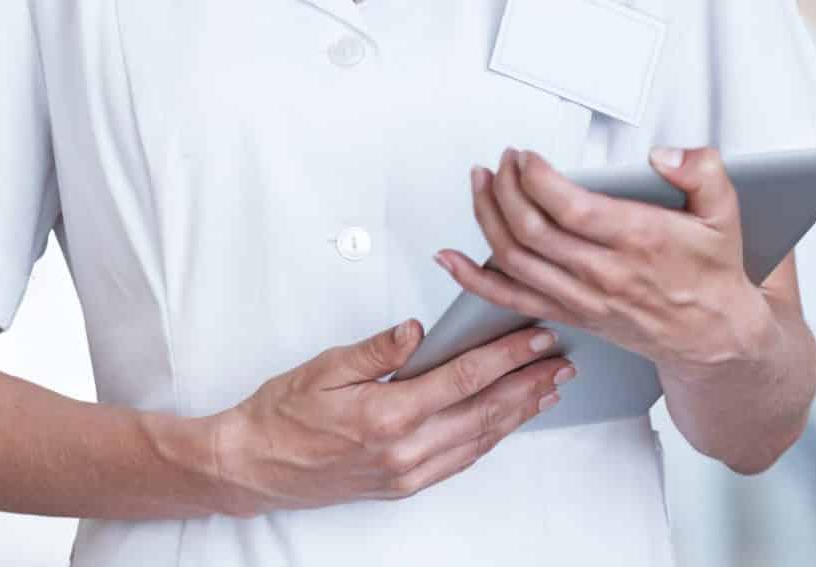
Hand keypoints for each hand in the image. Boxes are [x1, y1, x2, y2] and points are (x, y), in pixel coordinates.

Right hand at [208, 317, 575, 514]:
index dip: (504, 357)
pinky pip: (460, 459)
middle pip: (482, 412)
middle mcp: (404, 451)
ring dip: (517, 412)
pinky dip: (490, 437)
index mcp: (386, 415)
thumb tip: (417, 331)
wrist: (255, 465)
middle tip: (560, 361)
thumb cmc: (282, 415)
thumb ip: (376, 349)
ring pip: (478, 440)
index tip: (533, 339)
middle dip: (527, 384)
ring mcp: (407, 473)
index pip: (462, 380)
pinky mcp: (404, 484)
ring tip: (546, 388)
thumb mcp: (324, 367)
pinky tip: (504, 421)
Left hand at [434, 146, 776, 375]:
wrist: (715, 338)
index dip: (536, 177)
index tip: (527, 156)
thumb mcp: (724, 214)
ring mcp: (582, 297)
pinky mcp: (570, 313)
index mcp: (639, 241)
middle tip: (503, 161)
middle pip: (532, 229)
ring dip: (486, 216)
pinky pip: (510, 298)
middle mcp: (604, 273)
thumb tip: (666, 155)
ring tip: (481, 183)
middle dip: (505, 187)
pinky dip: (473, 279)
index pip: (569, 207)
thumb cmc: (712, 274)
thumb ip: (702, 173)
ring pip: (514, 258)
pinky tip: (450, 258)